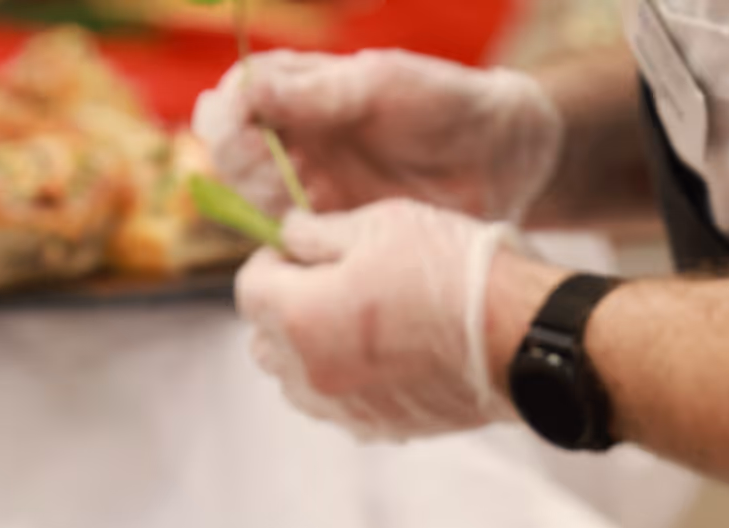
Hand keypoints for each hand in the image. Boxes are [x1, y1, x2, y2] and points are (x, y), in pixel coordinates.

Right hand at [192, 49, 562, 221]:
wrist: (500, 162)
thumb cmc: (447, 106)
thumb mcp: (384, 87)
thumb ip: (317, 91)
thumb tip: (249, 88)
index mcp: (303, 88)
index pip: (237, 97)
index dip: (228, 110)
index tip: (240, 121)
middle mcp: (295, 135)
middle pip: (231, 149)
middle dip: (241, 160)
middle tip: (278, 173)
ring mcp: (307, 183)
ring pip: (248, 194)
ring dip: (260, 200)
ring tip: (297, 203)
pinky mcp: (324, 228)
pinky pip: (280, 236)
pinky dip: (278, 238)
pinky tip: (300, 237)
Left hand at [235, 201, 517, 438]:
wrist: (520, 336)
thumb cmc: (453, 272)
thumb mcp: (381, 223)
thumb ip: (317, 231)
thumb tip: (287, 234)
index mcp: (297, 315)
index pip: (247, 288)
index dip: (272, 261)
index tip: (302, 249)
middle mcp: (307, 372)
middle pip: (263, 339)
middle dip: (284, 307)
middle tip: (330, 281)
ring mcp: (340, 407)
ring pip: (294, 379)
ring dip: (308, 348)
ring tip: (358, 320)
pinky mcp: (375, 428)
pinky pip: (336, 403)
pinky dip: (343, 379)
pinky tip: (385, 353)